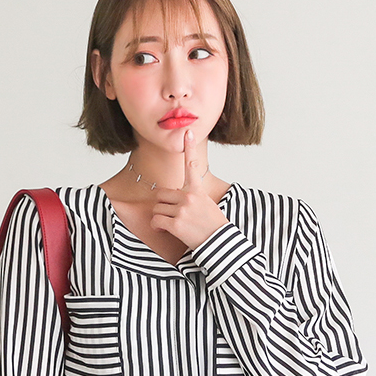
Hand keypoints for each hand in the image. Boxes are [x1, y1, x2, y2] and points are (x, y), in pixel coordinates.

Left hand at [147, 133, 226, 254]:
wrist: (220, 244)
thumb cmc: (212, 225)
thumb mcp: (207, 204)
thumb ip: (192, 196)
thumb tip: (174, 196)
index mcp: (197, 190)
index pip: (192, 165)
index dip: (190, 148)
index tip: (188, 132)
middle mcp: (189, 197)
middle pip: (161, 193)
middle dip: (162, 204)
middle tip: (171, 214)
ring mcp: (182, 210)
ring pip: (156, 208)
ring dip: (160, 217)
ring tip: (171, 224)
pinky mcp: (176, 224)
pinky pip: (156, 220)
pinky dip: (157, 227)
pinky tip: (165, 230)